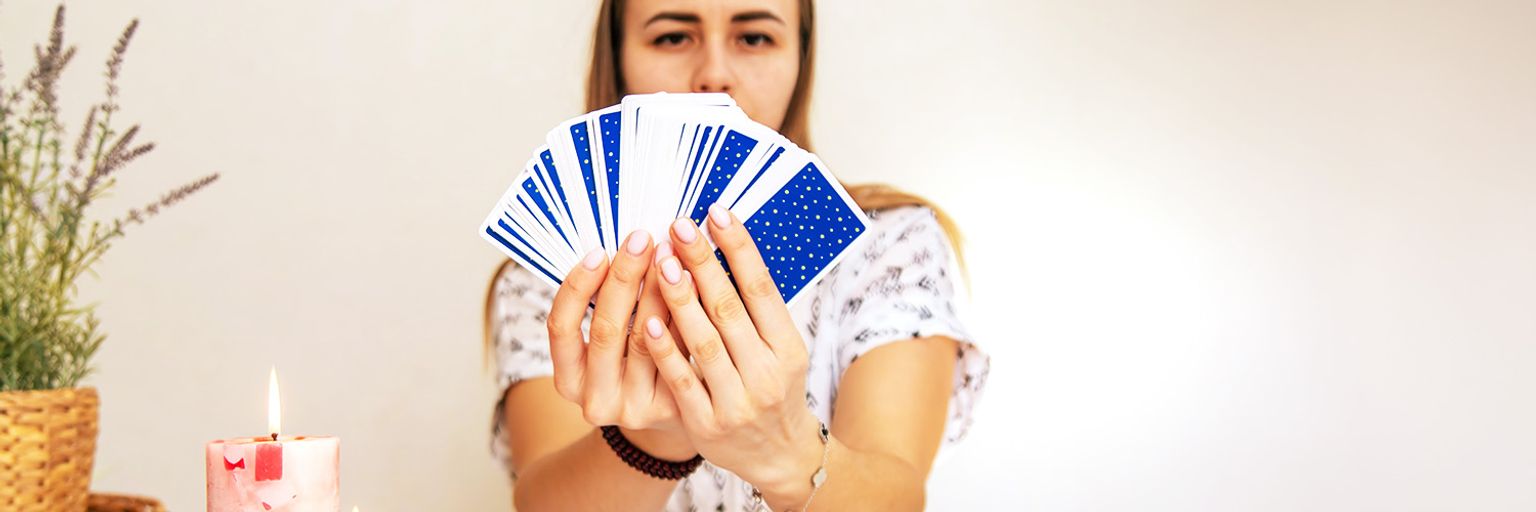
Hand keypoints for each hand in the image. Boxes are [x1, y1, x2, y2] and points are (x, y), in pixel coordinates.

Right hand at [547, 231, 694, 459]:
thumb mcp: (610, 343)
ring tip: (672, 252)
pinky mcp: (671, 409)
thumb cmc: (636, 364)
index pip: (561, 328)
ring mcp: (634, 409)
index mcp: (568, 381)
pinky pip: (678, 352)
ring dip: (658, 290)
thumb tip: (623, 245)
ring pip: (645, 339)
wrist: (673, 415)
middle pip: (606, 330)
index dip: (577, 287)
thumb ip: (607, 304)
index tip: (597, 251)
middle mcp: (596, 400)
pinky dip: (685, 314)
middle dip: (623, 278)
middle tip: (642, 239)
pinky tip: (695, 282)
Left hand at [642, 205, 824, 501]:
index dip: (739, 248)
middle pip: (730, 309)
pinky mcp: (708, 423)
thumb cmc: (774, 388)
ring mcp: (737, 401)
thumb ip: (757, 309)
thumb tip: (726, 245)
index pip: (762, 288)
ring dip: (680, 298)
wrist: (781, 456)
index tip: (716, 212)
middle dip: (702, 263)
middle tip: (678, 226)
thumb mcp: (781, 349)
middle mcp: (767, 373)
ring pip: (704, 342)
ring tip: (661, 260)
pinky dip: (666, 349)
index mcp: (788, 348)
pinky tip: (649, 319)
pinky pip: (682, 380)